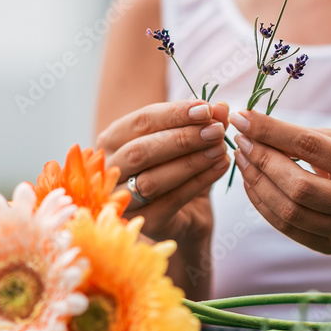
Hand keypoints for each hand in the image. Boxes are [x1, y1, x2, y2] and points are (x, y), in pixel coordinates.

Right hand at [96, 99, 230, 243]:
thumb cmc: (182, 170)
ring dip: (191, 162)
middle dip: (182, 138)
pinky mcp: (146, 223)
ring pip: (152, 180)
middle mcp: (109, 170)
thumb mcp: (193, 142)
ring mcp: (123, 200)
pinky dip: (199, 181)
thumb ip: (203, 124)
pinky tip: (220, 167)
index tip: (206, 109)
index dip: (175, 114)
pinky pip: (171, 201)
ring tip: (220, 149)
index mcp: (113, 140)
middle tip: (216, 131)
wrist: (189, 216)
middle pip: (140, 151)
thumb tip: (221, 107)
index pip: (141, 121)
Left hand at [229, 109, 330, 254]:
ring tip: (244, 162)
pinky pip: (288, 229)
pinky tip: (253, 185)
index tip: (244, 118)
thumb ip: (309, 137)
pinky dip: (264, 205)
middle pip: (299, 186)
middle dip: (262, 161)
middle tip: (241, 142)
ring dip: (258, 184)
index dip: (272, 131)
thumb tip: (258, 129)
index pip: (310, 147)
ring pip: (290, 212)